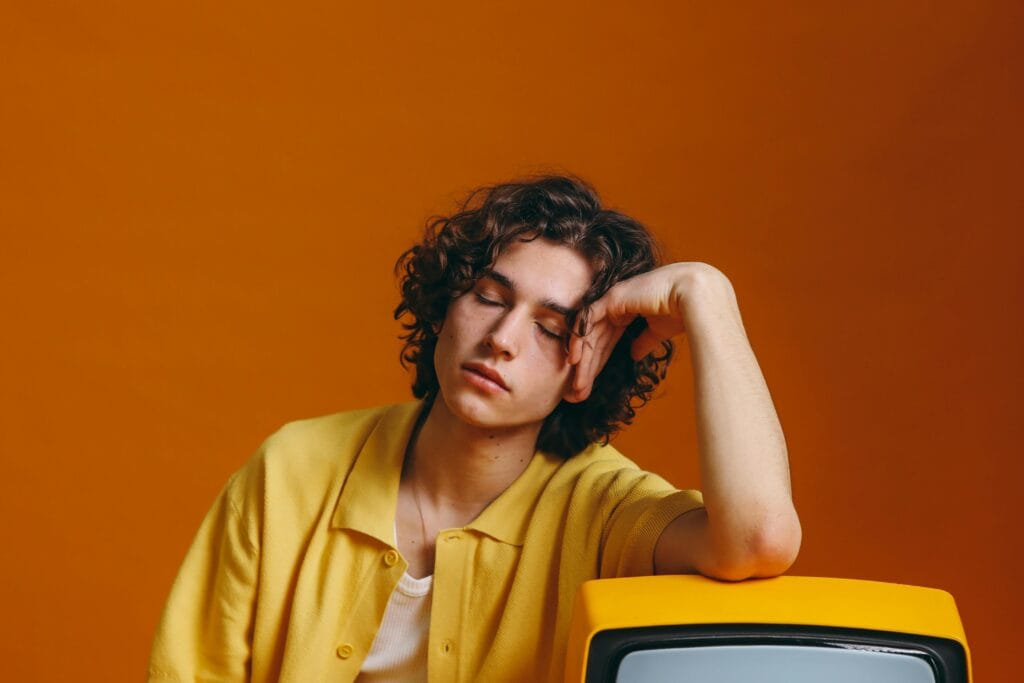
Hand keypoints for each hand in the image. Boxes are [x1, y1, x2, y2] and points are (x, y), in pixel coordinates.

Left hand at [564, 262, 730, 402]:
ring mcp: (612, 299)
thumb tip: (634, 353)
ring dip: (581, 360)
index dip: (596, 363)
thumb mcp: (658, 331)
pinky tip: (574, 360)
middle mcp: (616, 304)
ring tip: (576, 386)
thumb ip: (643, 340)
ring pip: (587, 334)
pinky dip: (578, 339)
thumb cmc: (682, 311)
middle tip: (576, 393)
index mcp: (626, 310)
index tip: (588, 387)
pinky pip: (586, 320)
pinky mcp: (611, 298)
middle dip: (586, 367)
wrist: (695, 298)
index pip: (605, 340)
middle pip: (594, 340)